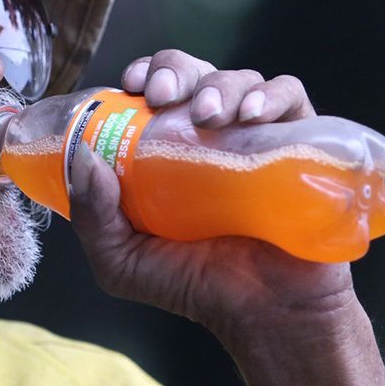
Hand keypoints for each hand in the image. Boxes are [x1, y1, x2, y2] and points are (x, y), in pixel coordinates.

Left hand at [68, 49, 355, 344]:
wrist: (265, 314)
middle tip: (162, 97)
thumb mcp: (121, 260)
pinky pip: (290, 99)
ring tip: (208, 115)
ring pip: (238, 81)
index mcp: (164, 149)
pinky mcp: (300, 144)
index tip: (131, 86)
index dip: (141, 76)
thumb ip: (93, 217)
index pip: (152, 91)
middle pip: (192, 74)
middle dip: (174, 71)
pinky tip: (252, 116)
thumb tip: (83, 158)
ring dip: (220, 85)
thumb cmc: (193, 285)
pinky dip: (272, 96)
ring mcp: (254, 137)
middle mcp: (208, 135)